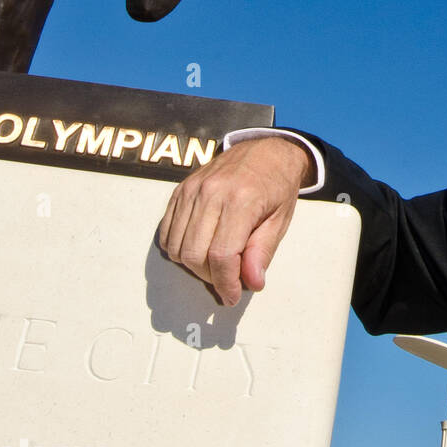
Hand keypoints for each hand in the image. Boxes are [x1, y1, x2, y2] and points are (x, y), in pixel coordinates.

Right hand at [157, 137, 312, 306]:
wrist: (267, 150)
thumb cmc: (276, 185)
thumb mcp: (280, 219)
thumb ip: (262, 252)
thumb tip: (251, 283)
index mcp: (241, 199)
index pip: (221, 255)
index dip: (225, 283)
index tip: (232, 296)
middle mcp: (212, 192)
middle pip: (194, 254)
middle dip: (210, 277)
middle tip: (228, 278)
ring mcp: (192, 189)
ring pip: (176, 247)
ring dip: (193, 265)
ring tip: (216, 262)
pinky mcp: (181, 190)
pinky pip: (167, 231)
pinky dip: (178, 248)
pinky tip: (199, 247)